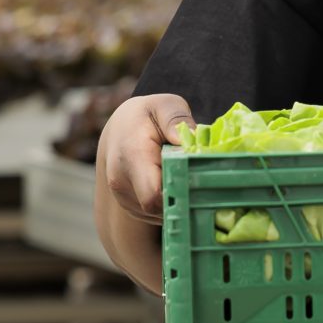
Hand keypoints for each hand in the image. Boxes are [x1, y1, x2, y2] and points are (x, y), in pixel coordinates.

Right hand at [99, 93, 195, 227]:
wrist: (117, 132)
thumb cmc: (146, 116)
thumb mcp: (162, 106)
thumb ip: (176, 119)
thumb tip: (192, 139)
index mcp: (132, 156)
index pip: (153, 194)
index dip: (179, 194)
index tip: (200, 183)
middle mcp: (122, 183)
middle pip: (160, 207)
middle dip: (185, 198)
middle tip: (205, 184)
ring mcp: (125, 200)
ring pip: (161, 214)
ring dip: (179, 202)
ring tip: (189, 179)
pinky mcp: (132, 209)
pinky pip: (158, 216)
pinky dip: (173, 206)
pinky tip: (180, 187)